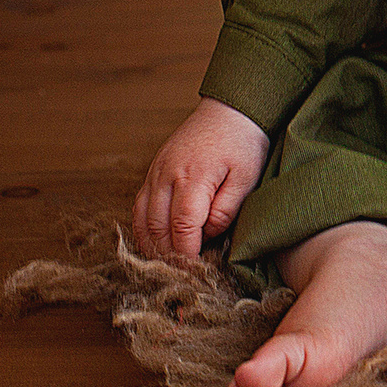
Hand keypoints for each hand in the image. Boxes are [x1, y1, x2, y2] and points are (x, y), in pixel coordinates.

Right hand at [132, 97, 270, 257]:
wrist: (230, 109)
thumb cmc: (244, 143)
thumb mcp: (247, 176)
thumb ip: (227, 210)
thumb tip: (207, 236)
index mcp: (193, 177)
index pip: (183, 227)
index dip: (187, 254)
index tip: (196, 273)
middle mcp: (166, 175)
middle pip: (157, 228)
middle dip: (168, 257)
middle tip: (182, 277)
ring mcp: (155, 173)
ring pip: (142, 220)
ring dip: (152, 247)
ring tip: (169, 267)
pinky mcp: (152, 172)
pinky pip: (138, 207)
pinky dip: (143, 230)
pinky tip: (155, 244)